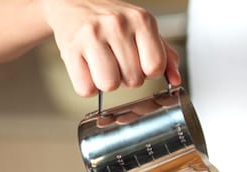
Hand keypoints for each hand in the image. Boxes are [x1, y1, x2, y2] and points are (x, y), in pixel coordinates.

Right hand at [40, 0, 180, 96]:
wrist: (73, 2)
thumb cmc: (112, 20)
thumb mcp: (144, 30)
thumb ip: (165, 55)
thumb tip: (175, 79)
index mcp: (141, 20)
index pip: (155, 67)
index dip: (148, 72)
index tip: (140, 63)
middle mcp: (117, 24)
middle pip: (133, 80)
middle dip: (127, 77)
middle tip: (117, 61)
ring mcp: (92, 36)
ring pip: (109, 85)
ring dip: (107, 83)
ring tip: (103, 65)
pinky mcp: (71, 48)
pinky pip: (86, 88)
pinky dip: (87, 85)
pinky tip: (88, 68)